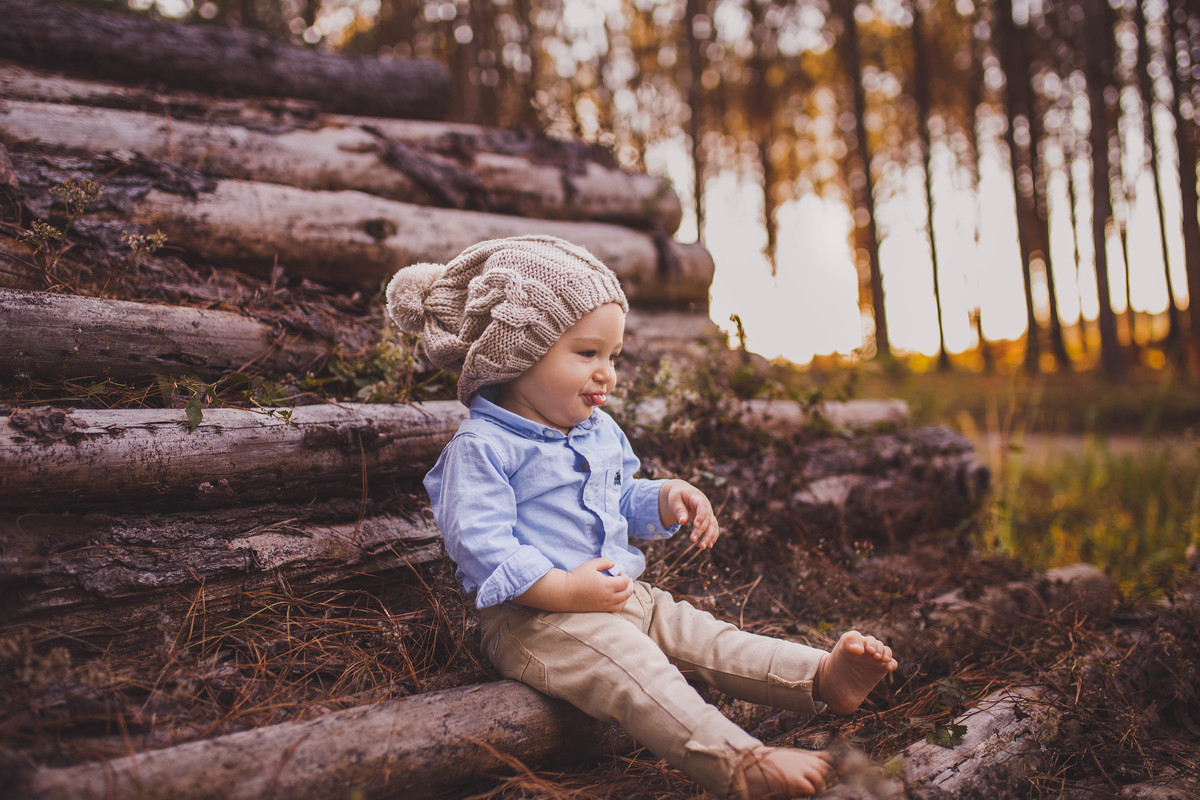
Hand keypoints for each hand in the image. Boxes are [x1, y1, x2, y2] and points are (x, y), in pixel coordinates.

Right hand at [515, 558, 633, 612]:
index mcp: (607, 585)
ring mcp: (604, 605)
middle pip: (627, 593)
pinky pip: (616, 609)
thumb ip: (604, 562)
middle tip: (626, 579)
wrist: (564, 593)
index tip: (619, 572)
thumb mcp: (590, 565)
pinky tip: (617, 597)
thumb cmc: (576, 577)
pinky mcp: (600, 610)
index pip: (624, 582)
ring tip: (623, 589)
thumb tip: (613, 563)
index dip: (625, 575)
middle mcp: (608, 597)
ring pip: (624, 602)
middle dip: (629, 585)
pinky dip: (621, 603)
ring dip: (626, 595)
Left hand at [659, 479, 720, 549]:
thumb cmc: (678, 495)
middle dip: (700, 530)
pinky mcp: (708, 519)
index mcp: (698, 498)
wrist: (684, 492)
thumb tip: (682, 522)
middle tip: (692, 539)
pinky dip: (712, 536)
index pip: (702, 507)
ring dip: (709, 536)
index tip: (695, 525)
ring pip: (712, 526)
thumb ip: (679, 510)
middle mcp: (706, 506)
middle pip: (707, 519)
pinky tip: (709, 546)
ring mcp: (709, 513)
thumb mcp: (674, 500)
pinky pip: (713, 528)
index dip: (701, 516)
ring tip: (702, 547)